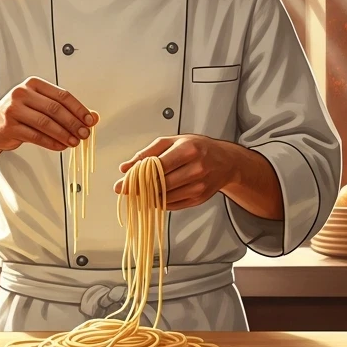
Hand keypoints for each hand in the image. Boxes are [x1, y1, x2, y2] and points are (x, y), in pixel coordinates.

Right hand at [0, 77, 95, 153]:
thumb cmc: (20, 114)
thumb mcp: (42, 106)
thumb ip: (66, 110)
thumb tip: (92, 117)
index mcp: (33, 84)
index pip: (62, 95)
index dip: (79, 108)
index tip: (89, 120)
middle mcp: (22, 93)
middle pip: (55, 109)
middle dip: (73, 123)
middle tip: (84, 134)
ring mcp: (14, 109)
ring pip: (45, 123)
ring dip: (64, 134)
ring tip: (74, 142)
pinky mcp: (9, 126)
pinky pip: (35, 136)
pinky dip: (51, 142)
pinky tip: (60, 146)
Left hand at [113, 135, 236, 210]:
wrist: (225, 161)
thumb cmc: (198, 148)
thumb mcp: (173, 141)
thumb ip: (148, 153)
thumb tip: (125, 167)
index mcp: (188, 150)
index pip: (157, 167)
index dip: (136, 177)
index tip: (121, 184)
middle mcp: (196, 169)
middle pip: (160, 184)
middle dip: (139, 189)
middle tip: (125, 190)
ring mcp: (199, 186)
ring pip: (165, 197)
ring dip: (149, 197)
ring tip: (140, 192)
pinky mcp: (199, 199)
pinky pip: (173, 205)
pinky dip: (160, 202)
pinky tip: (155, 196)